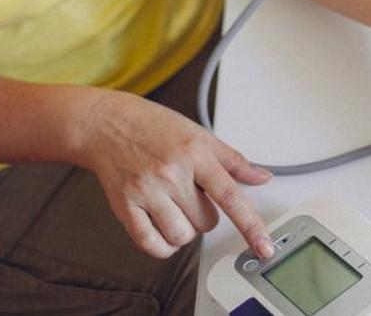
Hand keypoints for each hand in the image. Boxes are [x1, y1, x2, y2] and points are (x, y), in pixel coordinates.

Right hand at [84, 92, 275, 260]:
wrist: (107, 124)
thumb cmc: (153, 127)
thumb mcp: (199, 134)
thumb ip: (233, 160)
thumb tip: (262, 177)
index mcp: (195, 153)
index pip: (230, 196)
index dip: (250, 225)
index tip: (263, 247)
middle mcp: (171, 173)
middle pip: (206, 222)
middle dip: (203, 215)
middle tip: (190, 195)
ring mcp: (146, 191)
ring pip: (181, 237)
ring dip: (184, 230)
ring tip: (175, 207)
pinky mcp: (125, 206)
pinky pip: (151, 244)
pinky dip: (163, 246)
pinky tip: (163, 229)